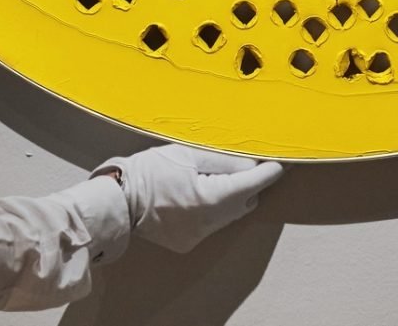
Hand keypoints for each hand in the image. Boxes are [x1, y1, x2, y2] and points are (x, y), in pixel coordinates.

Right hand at [105, 144, 281, 252]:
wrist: (117, 199)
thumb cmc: (150, 170)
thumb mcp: (188, 154)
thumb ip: (224, 161)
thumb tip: (251, 164)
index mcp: (211, 199)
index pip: (252, 184)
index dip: (268, 172)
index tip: (280, 163)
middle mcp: (208, 223)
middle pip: (243, 202)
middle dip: (249, 184)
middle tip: (247, 164)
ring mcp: (198, 236)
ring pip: (228, 216)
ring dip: (231, 197)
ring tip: (218, 177)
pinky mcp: (187, 242)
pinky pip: (211, 225)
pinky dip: (212, 210)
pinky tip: (198, 195)